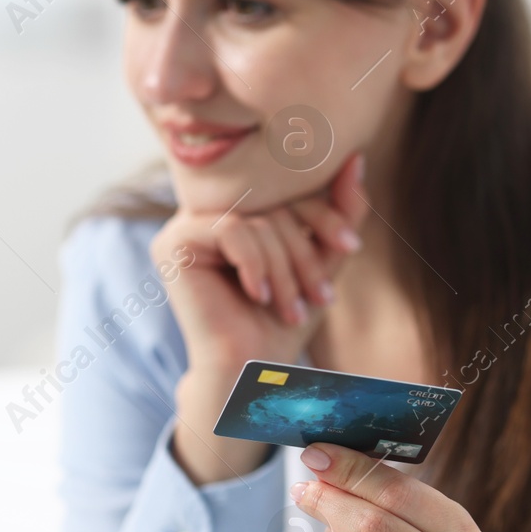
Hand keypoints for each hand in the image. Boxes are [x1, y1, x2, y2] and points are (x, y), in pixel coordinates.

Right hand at [152, 157, 368, 483]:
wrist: (251, 371)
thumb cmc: (283, 321)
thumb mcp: (320, 260)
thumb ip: (338, 213)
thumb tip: (356, 160)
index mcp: (240, 212)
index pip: (287, 191)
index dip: (324, 213)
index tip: (351, 246)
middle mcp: (209, 214)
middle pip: (272, 204)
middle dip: (303, 252)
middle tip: (321, 296)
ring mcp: (186, 226)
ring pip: (255, 221)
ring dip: (283, 268)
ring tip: (291, 307)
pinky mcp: (174, 243)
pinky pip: (231, 230)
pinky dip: (254, 264)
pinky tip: (257, 296)